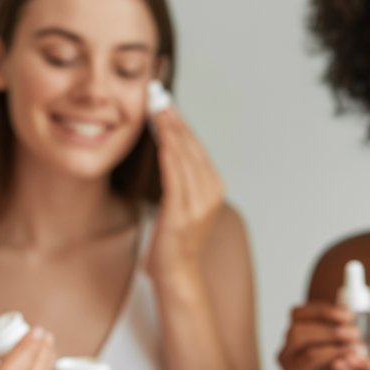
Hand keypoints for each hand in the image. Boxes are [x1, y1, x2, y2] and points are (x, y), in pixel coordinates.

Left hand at [145, 107, 225, 281]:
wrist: (176, 275)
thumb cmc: (173, 242)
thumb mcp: (181, 204)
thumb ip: (180, 179)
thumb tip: (168, 151)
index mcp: (214, 187)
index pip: (196, 146)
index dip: (180, 122)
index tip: (164, 101)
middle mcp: (211, 192)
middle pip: (191, 146)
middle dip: (174, 119)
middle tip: (157, 94)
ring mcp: (199, 204)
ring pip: (184, 157)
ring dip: (170, 131)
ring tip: (155, 108)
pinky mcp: (182, 214)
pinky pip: (175, 178)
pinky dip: (169, 156)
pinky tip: (160, 139)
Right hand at [279, 302, 361, 369]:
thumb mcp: (338, 345)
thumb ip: (341, 327)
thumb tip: (349, 305)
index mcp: (293, 339)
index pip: (297, 315)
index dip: (321, 310)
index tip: (347, 313)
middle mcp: (286, 357)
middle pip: (297, 334)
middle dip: (329, 330)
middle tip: (354, 333)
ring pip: (309, 356)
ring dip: (338, 350)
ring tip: (359, 350)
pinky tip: (356, 366)